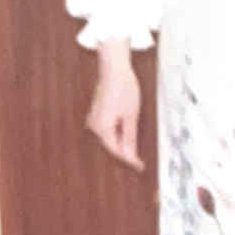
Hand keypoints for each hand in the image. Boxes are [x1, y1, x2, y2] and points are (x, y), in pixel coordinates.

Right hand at [86, 40, 144, 170]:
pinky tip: (126, 133)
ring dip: (121, 142)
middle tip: (139, 161)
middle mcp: (94, 125)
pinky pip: (107, 128)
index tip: (140, 166)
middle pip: (111, 145)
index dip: (130, 159)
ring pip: (109, 137)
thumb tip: (130, 155)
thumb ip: (130, 138)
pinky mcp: (97, 112)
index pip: (117, 151)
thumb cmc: (123, 87)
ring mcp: (94, 118)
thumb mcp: (131, 115)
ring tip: (134, 150)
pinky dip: (117, 132)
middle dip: (125, 152)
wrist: (114, 67)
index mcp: (102, 128)